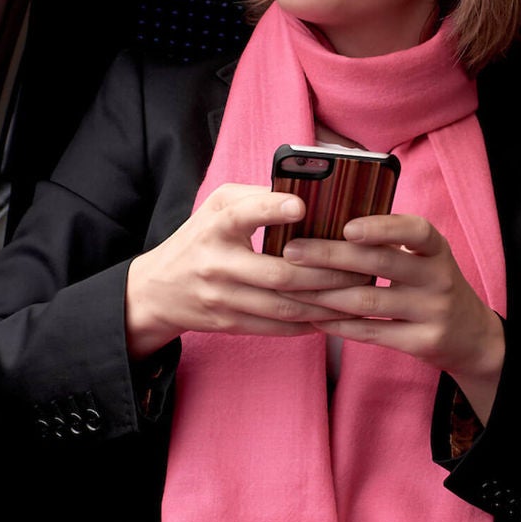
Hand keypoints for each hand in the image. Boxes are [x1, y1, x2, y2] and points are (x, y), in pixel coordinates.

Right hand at [123, 184, 368, 358]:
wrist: (158, 291)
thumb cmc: (199, 240)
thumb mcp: (216, 208)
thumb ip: (255, 198)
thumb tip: (306, 193)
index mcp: (216, 227)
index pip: (243, 215)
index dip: (272, 209)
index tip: (301, 205)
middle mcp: (217, 264)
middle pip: (280, 274)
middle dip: (327, 273)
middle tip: (362, 266)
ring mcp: (223, 299)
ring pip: (285, 306)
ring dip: (327, 304)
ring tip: (359, 295)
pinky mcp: (230, 324)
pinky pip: (277, 327)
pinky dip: (310, 324)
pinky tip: (335, 317)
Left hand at [281, 215, 505, 417]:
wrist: (471, 336)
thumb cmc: (432, 286)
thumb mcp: (425, 259)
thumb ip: (389, 244)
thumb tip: (327, 224)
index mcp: (436, 249)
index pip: (415, 230)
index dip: (381, 227)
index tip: (346, 226)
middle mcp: (438, 277)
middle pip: (380, 264)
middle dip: (330, 256)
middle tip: (291, 251)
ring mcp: (433, 312)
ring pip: (369, 301)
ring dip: (324, 293)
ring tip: (290, 287)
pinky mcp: (422, 342)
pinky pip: (372, 332)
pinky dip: (339, 325)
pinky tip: (313, 317)